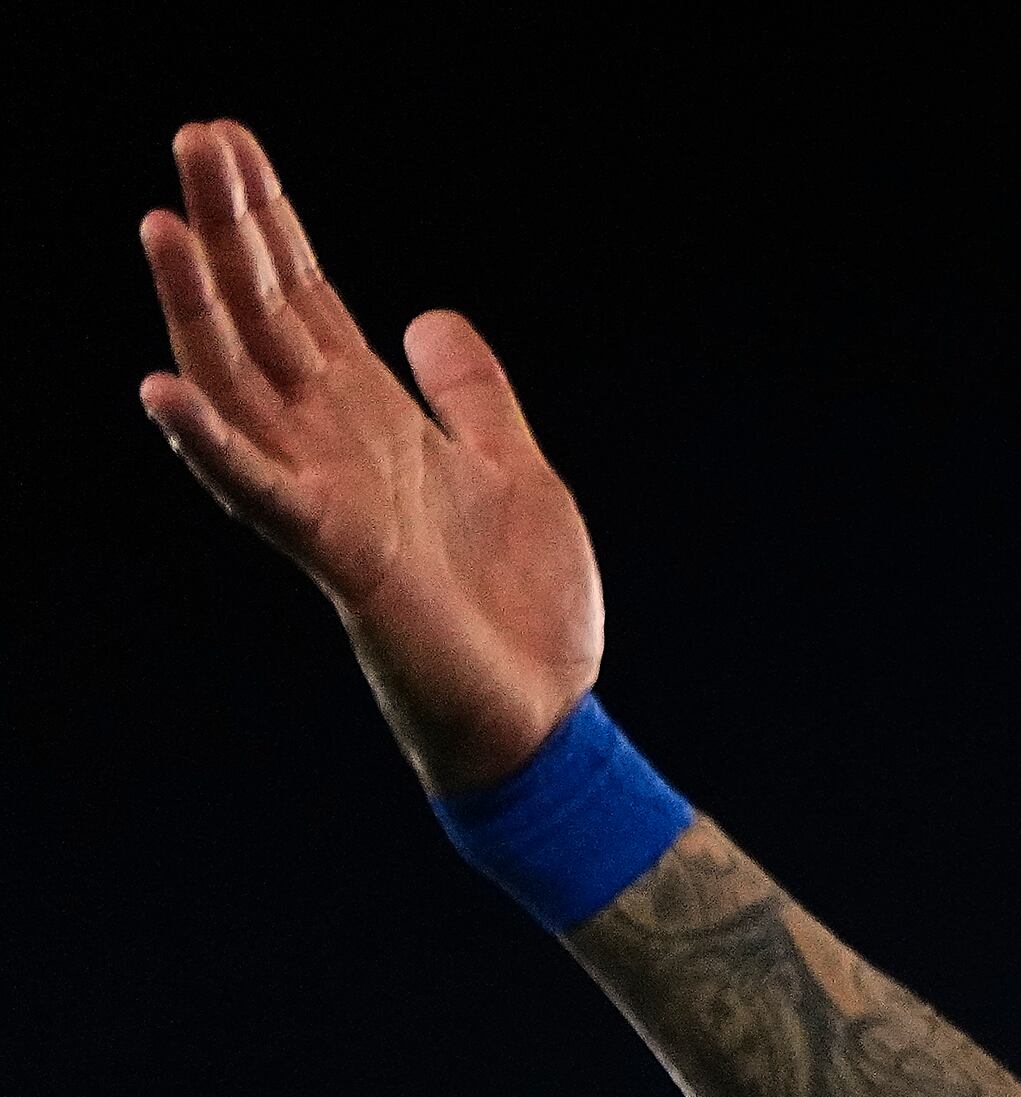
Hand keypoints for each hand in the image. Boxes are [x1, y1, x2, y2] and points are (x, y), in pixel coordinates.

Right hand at [137, 119, 601, 794]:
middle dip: (228, 230)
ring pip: (240, 384)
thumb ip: (472, 394)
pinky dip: (210, 445)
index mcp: (374, 419)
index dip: (270, 221)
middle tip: (194, 137)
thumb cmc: (523, 609)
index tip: (229, 140)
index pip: (304, 299)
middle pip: (262, 317)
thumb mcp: (515, 470)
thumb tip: (432, 315)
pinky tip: (163, 391)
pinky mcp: (339, 557)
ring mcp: (326, 498)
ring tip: (159, 225)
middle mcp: (333, 446)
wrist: (545, 718)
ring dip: (196, 307)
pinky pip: (259, 493)